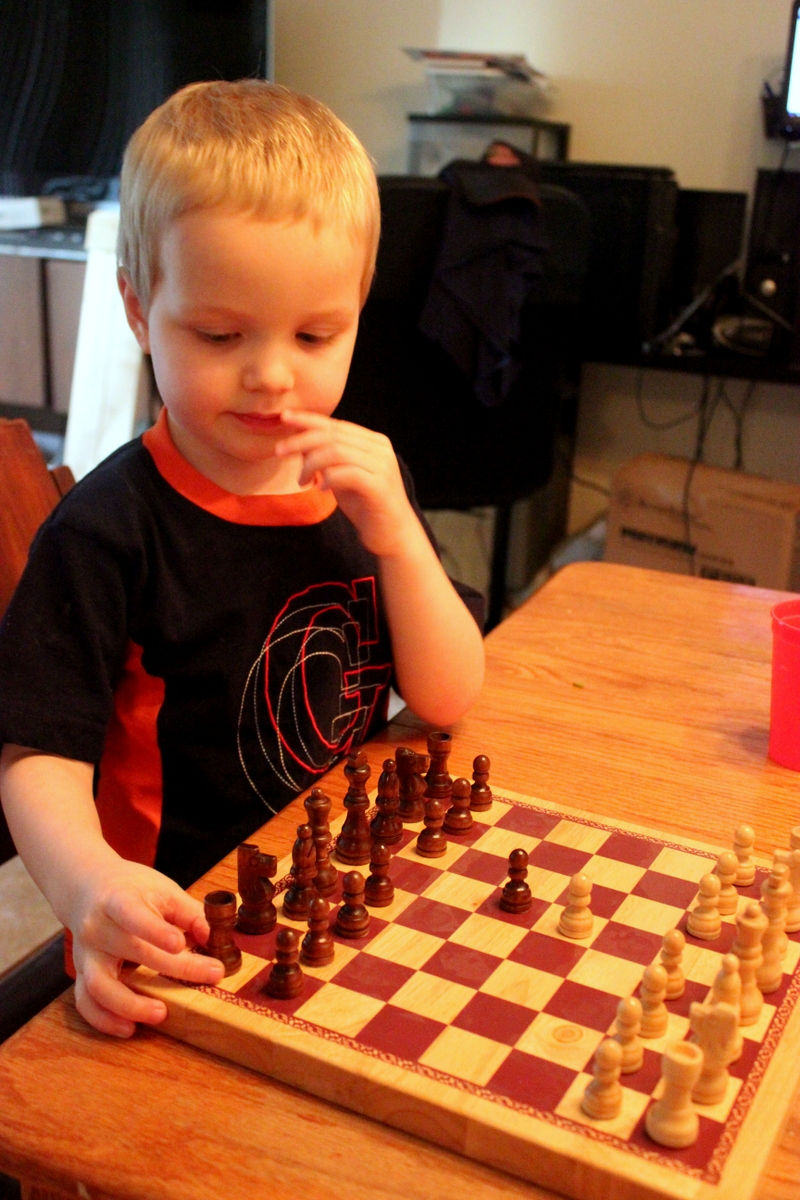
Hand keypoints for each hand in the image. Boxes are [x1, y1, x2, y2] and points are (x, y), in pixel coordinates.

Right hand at [68, 858, 224, 1037]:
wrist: (89, 889)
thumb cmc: (132, 891)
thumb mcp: (163, 890)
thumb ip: (190, 912)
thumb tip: (215, 938)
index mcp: (118, 900)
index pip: (131, 914)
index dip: (154, 930)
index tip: (179, 943)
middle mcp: (97, 928)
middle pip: (131, 951)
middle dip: (173, 967)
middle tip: (211, 975)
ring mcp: (86, 954)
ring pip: (98, 985)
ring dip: (129, 1004)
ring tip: (161, 1013)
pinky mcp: (82, 974)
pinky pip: (86, 1003)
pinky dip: (104, 1020)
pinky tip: (129, 1028)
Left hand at [275, 410, 418, 555]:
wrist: (394, 534)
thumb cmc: (366, 505)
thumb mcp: (341, 477)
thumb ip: (326, 459)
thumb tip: (300, 443)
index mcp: (373, 441)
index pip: (336, 424)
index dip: (308, 420)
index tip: (284, 417)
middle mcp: (380, 448)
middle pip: (333, 435)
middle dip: (302, 441)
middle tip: (279, 451)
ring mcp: (382, 466)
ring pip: (336, 452)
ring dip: (311, 464)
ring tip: (301, 480)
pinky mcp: (379, 486)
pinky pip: (347, 473)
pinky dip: (329, 478)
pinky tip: (321, 489)